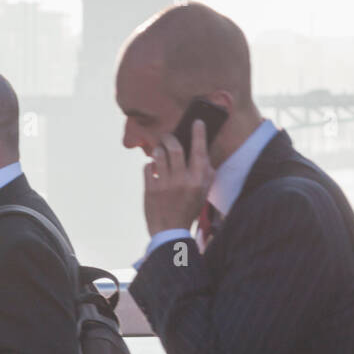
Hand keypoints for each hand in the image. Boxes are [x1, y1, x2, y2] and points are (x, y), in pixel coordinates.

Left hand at [144, 120, 213, 235]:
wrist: (170, 231)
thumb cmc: (189, 210)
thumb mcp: (204, 193)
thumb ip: (207, 174)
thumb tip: (205, 154)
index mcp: (198, 180)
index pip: (199, 151)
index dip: (199, 134)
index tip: (197, 122)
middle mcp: (182, 180)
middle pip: (175, 148)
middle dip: (170, 137)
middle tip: (167, 136)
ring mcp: (164, 185)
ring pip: (159, 155)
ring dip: (158, 150)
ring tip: (159, 153)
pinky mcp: (150, 189)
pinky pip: (147, 167)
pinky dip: (150, 165)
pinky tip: (153, 169)